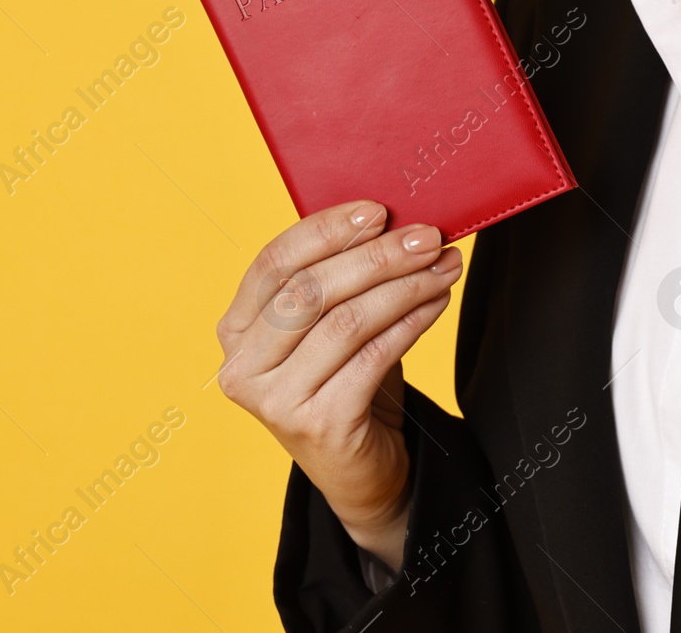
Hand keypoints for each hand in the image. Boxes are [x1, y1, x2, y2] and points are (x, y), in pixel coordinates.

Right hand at [217, 201, 462, 570]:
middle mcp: (243, 367)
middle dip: (377, 256)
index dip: (326, 230)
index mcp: (237, 329)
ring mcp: (275, 400)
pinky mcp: (317, 425)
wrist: (361, 471)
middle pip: (312, 290)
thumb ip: (341, 279)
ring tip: (443, 267)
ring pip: (346, 321)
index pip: (275, 263)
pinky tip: (435, 304)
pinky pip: (372, 356)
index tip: (378, 210)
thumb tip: (394, 219)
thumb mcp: (331, 326)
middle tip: (428, 236)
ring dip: (404, 286)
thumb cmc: (347, 383)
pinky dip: (411, 323)